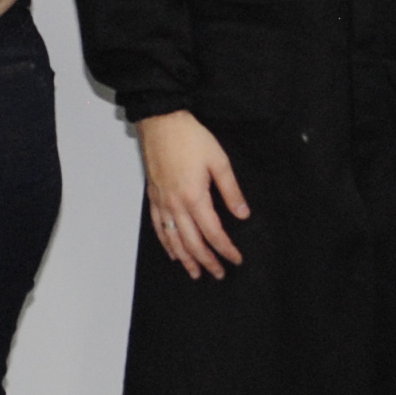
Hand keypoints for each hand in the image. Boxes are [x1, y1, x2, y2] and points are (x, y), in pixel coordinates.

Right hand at [135, 111, 249, 278]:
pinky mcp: (153, 196)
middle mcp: (176, 204)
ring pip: (174, 240)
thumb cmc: (189, 137)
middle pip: (193, 242)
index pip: (213, 232)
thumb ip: (231, 190)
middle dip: (207, 261)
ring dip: (186, 259)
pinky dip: (166, 243)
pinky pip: (158, 227)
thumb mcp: (218, 161)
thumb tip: (242, 213)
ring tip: (196, 273)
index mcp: (194, 197)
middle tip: (218, 274)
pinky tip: (173, 252)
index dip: (225, 249)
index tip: (235, 259)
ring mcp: (162, 202)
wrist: (161, 121)